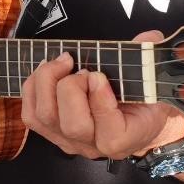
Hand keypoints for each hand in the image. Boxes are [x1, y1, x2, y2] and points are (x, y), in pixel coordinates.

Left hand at [20, 30, 183, 159]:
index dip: (101, 102)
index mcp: (125, 138)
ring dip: (48, 82)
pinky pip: (31, 114)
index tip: (99, 76)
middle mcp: (94, 146)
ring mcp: (69, 141)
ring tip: (63, 63)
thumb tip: (148, 37)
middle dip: (71, 88)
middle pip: (72, 126)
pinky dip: (33, 88)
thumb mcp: (153, 81)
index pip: (111, 135)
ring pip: (46, 117)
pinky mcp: (50, 131)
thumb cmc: (142, 100)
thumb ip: (150, 59)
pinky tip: (48, 70)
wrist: (133, 118)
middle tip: (82, 69)